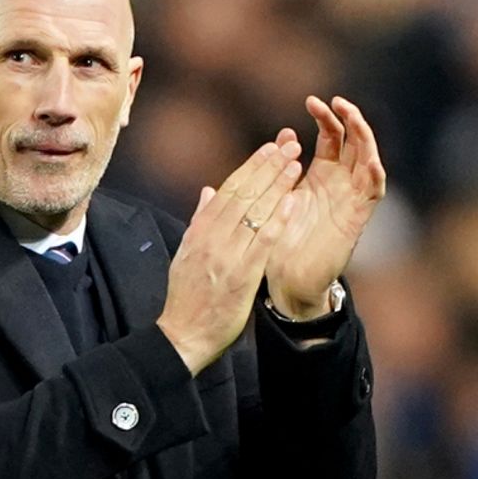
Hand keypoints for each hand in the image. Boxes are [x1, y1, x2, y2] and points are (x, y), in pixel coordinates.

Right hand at [157, 139, 305, 373]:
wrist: (182, 335)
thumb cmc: (186, 298)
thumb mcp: (186, 254)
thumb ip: (199, 221)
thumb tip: (208, 191)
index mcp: (199, 232)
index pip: (228, 190)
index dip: (250, 166)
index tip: (269, 148)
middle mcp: (212, 238)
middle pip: (243, 193)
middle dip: (267, 166)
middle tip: (289, 143)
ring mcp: (227, 256)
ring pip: (254, 212)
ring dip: (276, 185)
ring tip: (295, 162)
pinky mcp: (242, 276)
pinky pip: (263, 242)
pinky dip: (278, 220)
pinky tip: (292, 201)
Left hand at [265, 95, 387, 318]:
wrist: (286, 278)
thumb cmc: (280, 238)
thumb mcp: (280, 193)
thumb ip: (283, 165)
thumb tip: (285, 133)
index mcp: (321, 174)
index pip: (332, 135)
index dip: (325, 117)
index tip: (310, 101)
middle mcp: (340, 182)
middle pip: (354, 141)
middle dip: (348, 118)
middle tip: (336, 101)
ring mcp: (351, 198)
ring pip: (368, 159)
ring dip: (364, 137)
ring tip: (354, 118)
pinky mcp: (357, 218)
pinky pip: (373, 192)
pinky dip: (374, 175)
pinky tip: (369, 159)